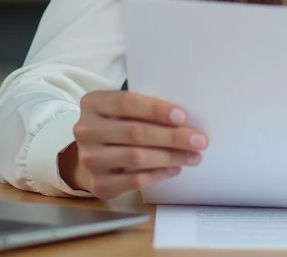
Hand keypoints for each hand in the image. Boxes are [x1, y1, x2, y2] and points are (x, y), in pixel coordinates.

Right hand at [60, 90, 208, 199]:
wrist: (90, 156)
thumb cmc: (115, 126)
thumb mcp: (120, 110)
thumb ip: (142, 109)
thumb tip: (184, 119)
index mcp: (93, 104)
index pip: (126, 103)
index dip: (156, 109)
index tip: (183, 116)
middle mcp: (86, 130)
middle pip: (135, 132)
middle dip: (172, 137)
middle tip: (200, 140)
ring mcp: (90, 159)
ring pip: (137, 157)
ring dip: (170, 157)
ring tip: (193, 156)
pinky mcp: (99, 184)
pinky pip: (134, 180)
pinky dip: (158, 174)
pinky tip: (174, 169)